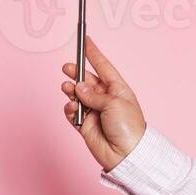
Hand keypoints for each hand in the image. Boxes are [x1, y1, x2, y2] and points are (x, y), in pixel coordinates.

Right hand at [60, 35, 145, 171]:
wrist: (125, 154)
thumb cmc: (128, 127)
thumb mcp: (114, 103)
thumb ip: (93, 94)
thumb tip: (78, 88)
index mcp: (118, 89)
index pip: (103, 66)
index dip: (93, 53)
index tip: (85, 40)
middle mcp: (105, 98)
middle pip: (86, 80)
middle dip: (76, 73)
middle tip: (67, 69)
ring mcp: (94, 111)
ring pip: (76, 95)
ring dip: (70, 90)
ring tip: (68, 90)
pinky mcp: (85, 125)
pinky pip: (72, 111)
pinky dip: (70, 108)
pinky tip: (72, 108)